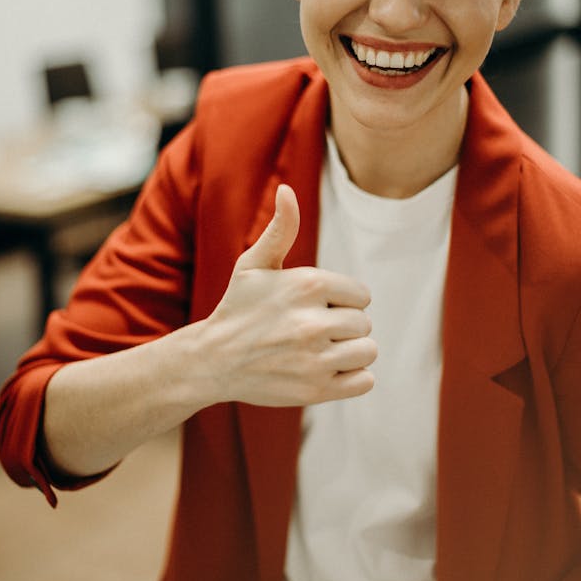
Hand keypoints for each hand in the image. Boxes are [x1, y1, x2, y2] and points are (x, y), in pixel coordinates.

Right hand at [199, 184, 376, 407]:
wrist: (212, 360)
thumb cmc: (237, 307)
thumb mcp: (254, 264)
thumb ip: (281, 228)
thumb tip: (287, 190)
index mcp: (308, 284)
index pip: (361, 295)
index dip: (340, 301)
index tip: (313, 307)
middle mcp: (314, 322)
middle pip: (364, 324)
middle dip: (343, 326)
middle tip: (311, 331)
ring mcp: (316, 359)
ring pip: (368, 351)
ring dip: (350, 352)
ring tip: (319, 350)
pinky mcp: (317, 390)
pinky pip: (365, 381)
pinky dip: (352, 378)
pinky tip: (325, 370)